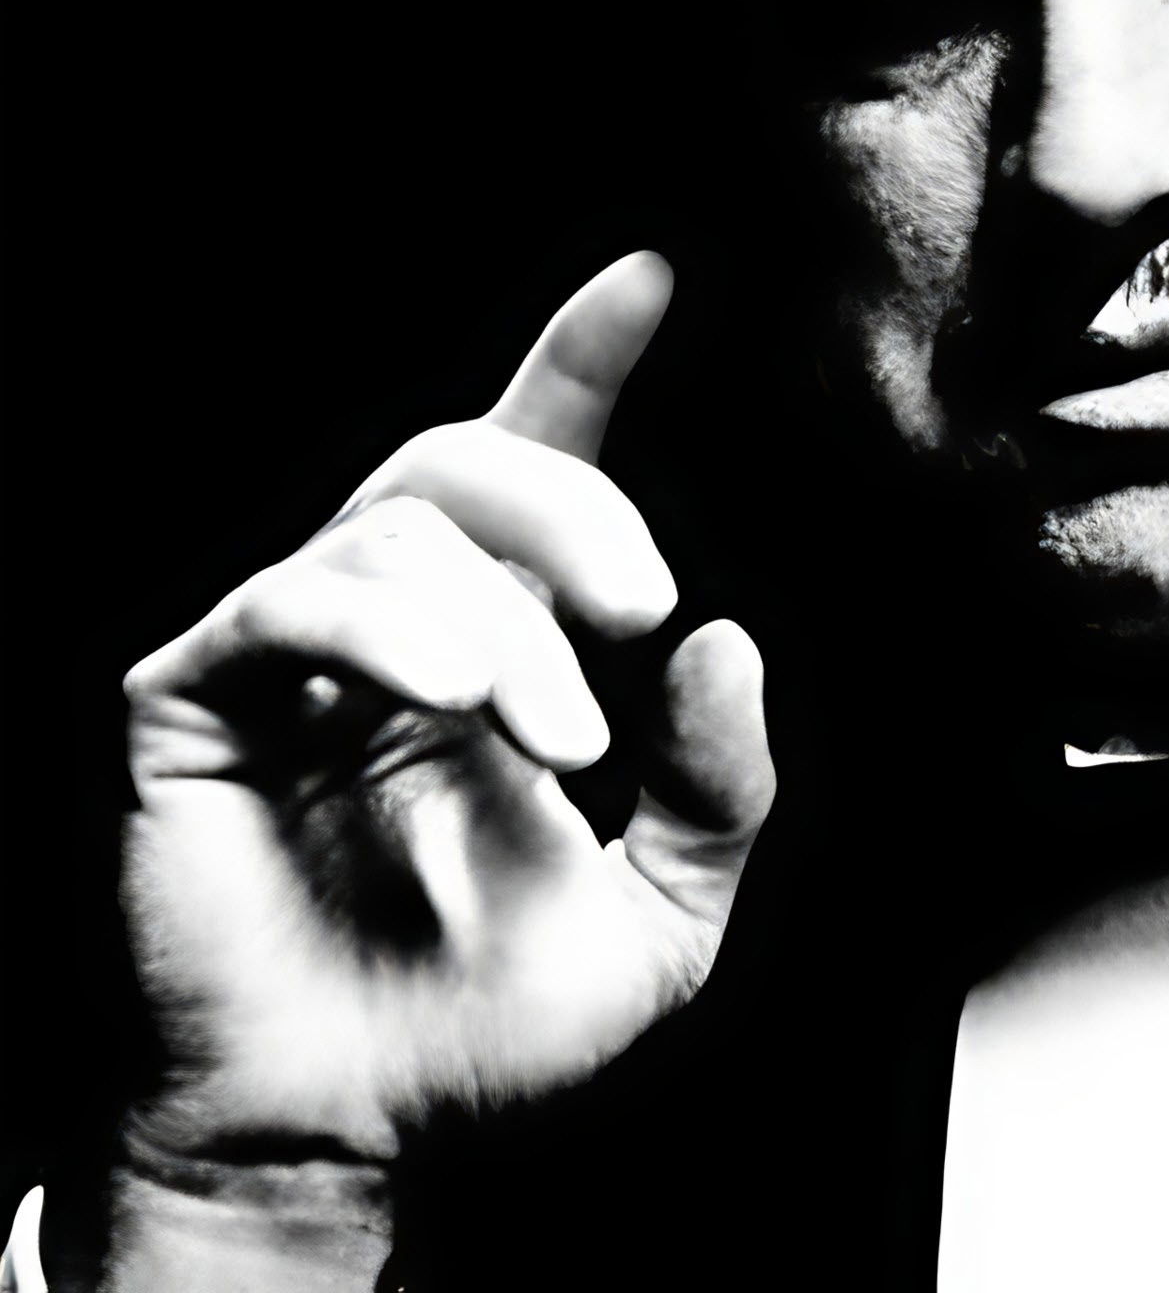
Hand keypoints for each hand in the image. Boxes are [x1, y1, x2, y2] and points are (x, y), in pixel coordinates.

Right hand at [115, 253, 774, 1168]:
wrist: (356, 1137)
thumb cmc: (491, 1033)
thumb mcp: (670, 909)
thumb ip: (722, 781)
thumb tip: (731, 641)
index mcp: (501, 647)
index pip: (536, 467)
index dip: (582, 362)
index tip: (651, 278)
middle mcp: (393, 631)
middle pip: (466, 464)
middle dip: (575, 504)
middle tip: (642, 601)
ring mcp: (286, 660)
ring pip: (394, 530)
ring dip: (501, 623)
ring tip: (555, 738)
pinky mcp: (189, 702)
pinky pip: (284, 603)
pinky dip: (385, 630)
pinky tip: (452, 694)